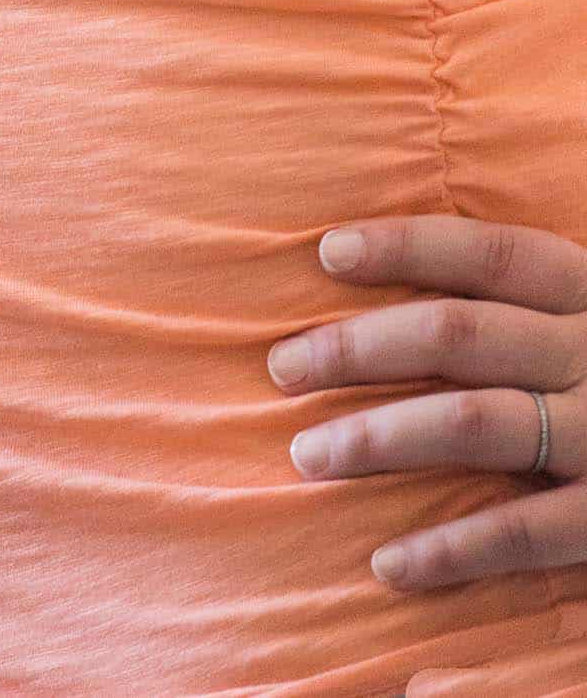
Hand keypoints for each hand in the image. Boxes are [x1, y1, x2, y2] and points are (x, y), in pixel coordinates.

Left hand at [267, 214, 586, 594]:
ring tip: (306, 454)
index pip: (492, 256)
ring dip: (380, 439)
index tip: (327, 252)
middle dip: (360, 348)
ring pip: (477, 425)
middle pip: (461, 336)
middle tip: (280, 365)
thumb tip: (400, 279)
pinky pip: (527, 531)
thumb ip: (521, 305)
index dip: (408, 246)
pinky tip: (388, 562)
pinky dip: (454, 547)